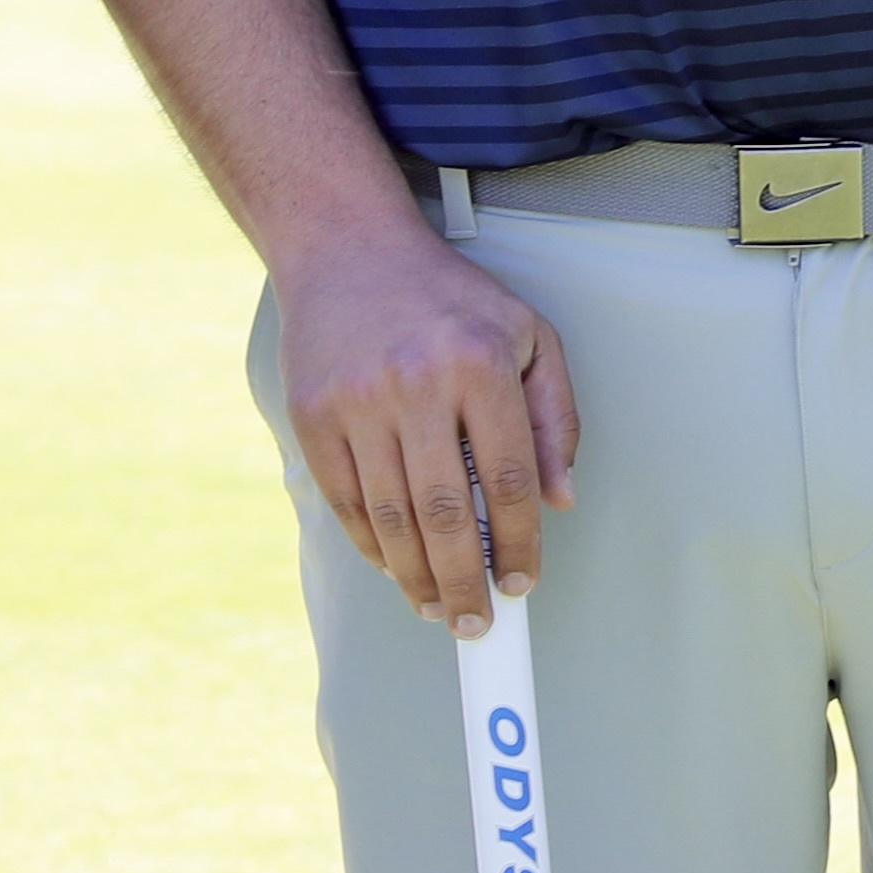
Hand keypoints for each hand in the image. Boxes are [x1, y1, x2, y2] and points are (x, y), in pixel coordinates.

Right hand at [275, 214, 578, 635]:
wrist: (346, 249)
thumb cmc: (448, 298)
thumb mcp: (526, 334)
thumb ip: (553, 415)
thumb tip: (559, 499)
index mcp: (481, 361)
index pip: (511, 478)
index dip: (520, 543)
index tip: (523, 582)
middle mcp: (417, 383)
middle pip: (447, 513)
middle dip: (466, 583)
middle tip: (477, 624)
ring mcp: (357, 401)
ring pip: (392, 518)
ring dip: (417, 577)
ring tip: (438, 608)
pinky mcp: (312, 415)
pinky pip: (346, 501)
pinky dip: (372, 546)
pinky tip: (396, 567)